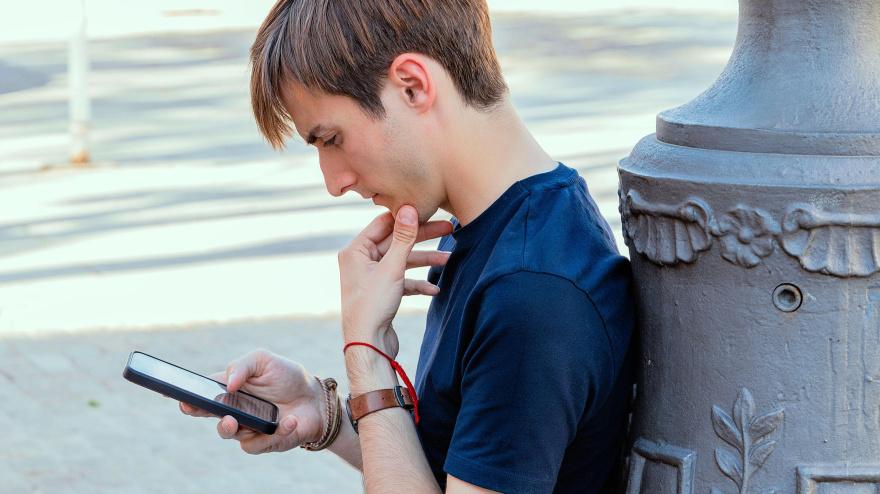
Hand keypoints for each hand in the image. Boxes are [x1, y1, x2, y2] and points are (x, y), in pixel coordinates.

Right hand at [178, 349, 325, 453]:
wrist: (314, 398)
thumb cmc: (286, 376)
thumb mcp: (264, 360)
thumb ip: (243, 366)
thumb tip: (229, 383)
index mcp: (228, 389)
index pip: (201, 393)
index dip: (186, 395)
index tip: (176, 396)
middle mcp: (232, 410)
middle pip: (208, 415)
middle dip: (200, 412)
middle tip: (197, 408)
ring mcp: (246, 428)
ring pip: (228, 433)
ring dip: (231, 426)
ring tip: (234, 419)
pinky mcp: (263, 442)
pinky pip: (258, 443)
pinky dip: (275, 431)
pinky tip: (289, 420)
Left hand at [338, 206, 452, 354]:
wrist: (368, 346)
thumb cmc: (373, 306)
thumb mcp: (392, 268)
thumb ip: (403, 238)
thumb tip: (408, 209)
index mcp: (356, 250)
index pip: (384, 223)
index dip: (408, 217)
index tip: (431, 212)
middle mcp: (361, 261)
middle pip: (396, 242)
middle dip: (422, 238)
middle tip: (449, 229)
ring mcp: (371, 278)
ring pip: (402, 262)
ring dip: (425, 261)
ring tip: (449, 259)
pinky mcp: (381, 293)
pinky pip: (402, 281)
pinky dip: (418, 283)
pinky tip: (435, 288)